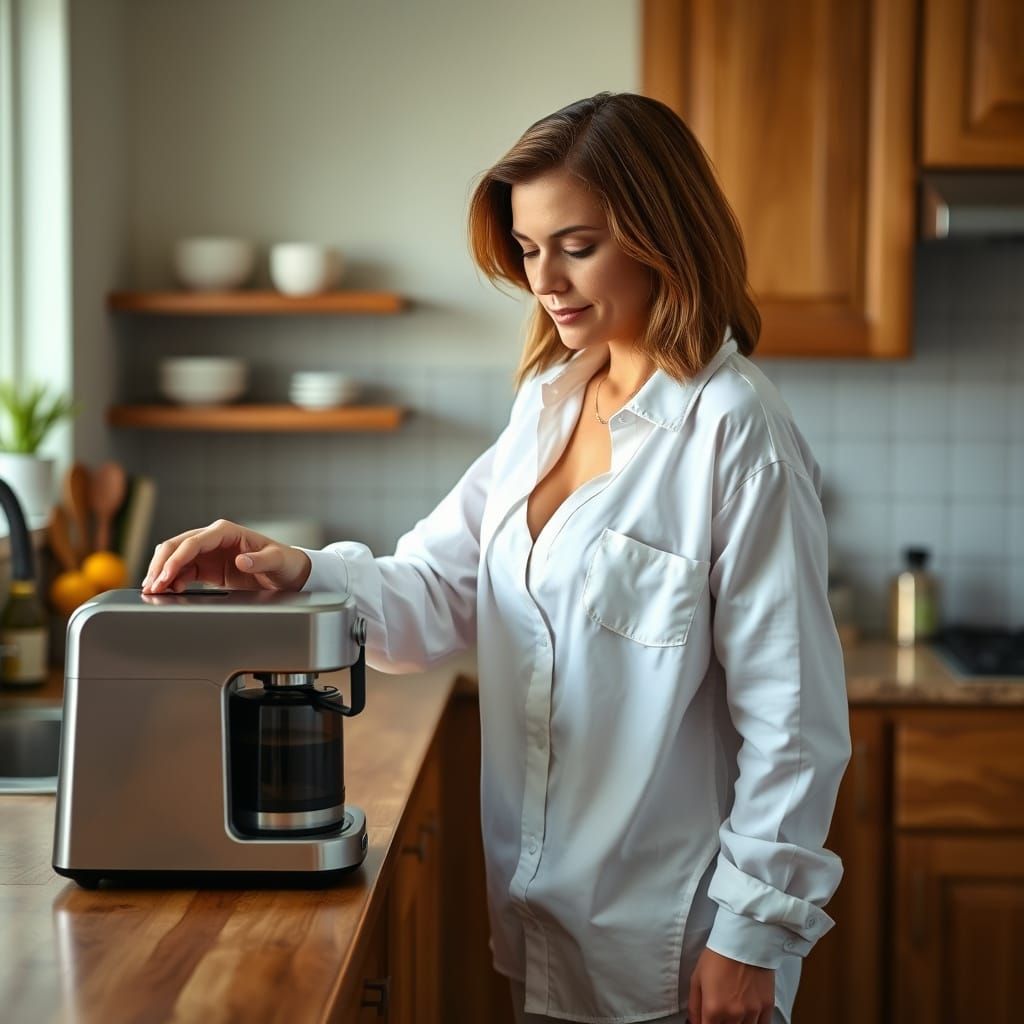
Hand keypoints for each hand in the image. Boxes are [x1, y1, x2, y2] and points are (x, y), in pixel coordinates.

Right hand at [141, 519, 311, 593]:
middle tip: (151, 586)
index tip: (166, 577)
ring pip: (175, 558)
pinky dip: (171, 580)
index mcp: (227, 531)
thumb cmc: (286, 562)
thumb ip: (261, 561)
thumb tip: (242, 561)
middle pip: (177, 546)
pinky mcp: (208, 568)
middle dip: (161, 565)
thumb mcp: (278, 561)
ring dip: (161, 573)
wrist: (289, 573)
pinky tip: (166, 592)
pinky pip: (183, 571)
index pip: (193, 542)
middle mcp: (214, 538)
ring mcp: (208, 552)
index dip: (176, 559)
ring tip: (151, 591)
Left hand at [688, 947, 774, 1023]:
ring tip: (732, 1015)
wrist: (743, 939)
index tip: (706, 1020)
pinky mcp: (767, 1006)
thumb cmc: (718, 956)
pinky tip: (747, 1018)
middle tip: (719, 1015)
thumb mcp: (696, 979)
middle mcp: (733, 1015)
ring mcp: (752, 1012)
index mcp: (713, 1009)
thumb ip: (694, 1007)